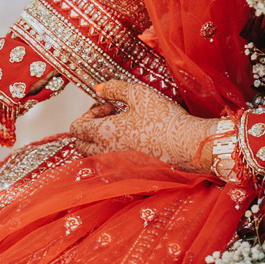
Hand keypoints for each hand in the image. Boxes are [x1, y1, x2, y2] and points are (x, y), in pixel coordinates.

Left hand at [69, 80, 216, 172]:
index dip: (87, 114)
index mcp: (103, 134)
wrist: (189, 145)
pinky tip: (132, 144)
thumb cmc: (165, 120)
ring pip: (94, 157)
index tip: (107, 108)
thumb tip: (98, 88)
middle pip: (80, 145)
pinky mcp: (129, 175)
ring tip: (122, 131)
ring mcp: (116, 166)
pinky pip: (110, 167)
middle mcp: (104, 153)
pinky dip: (113, 156)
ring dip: (100, 143)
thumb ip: (114, 88)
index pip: (75, 129)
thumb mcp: (139, 94)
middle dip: (89, 130)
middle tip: (111, 118)